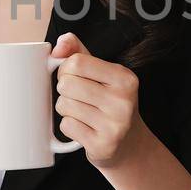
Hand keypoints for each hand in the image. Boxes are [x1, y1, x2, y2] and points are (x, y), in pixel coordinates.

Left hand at [52, 32, 152, 170]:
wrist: (130, 143)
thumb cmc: (111, 102)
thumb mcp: (102, 73)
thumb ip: (79, 52)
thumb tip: (59, 44)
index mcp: (124, 78)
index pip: (76, 62)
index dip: (66, 68)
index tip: (73, 76)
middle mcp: (123, 101)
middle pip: (66, 84)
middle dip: (64, 89)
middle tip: (77, 96)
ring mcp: (114, 125)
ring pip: (64, 105)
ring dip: (65, 108)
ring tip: (82, 111)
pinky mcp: (103, 145)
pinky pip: (67, 126)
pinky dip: (69, 126)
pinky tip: (84, 126)